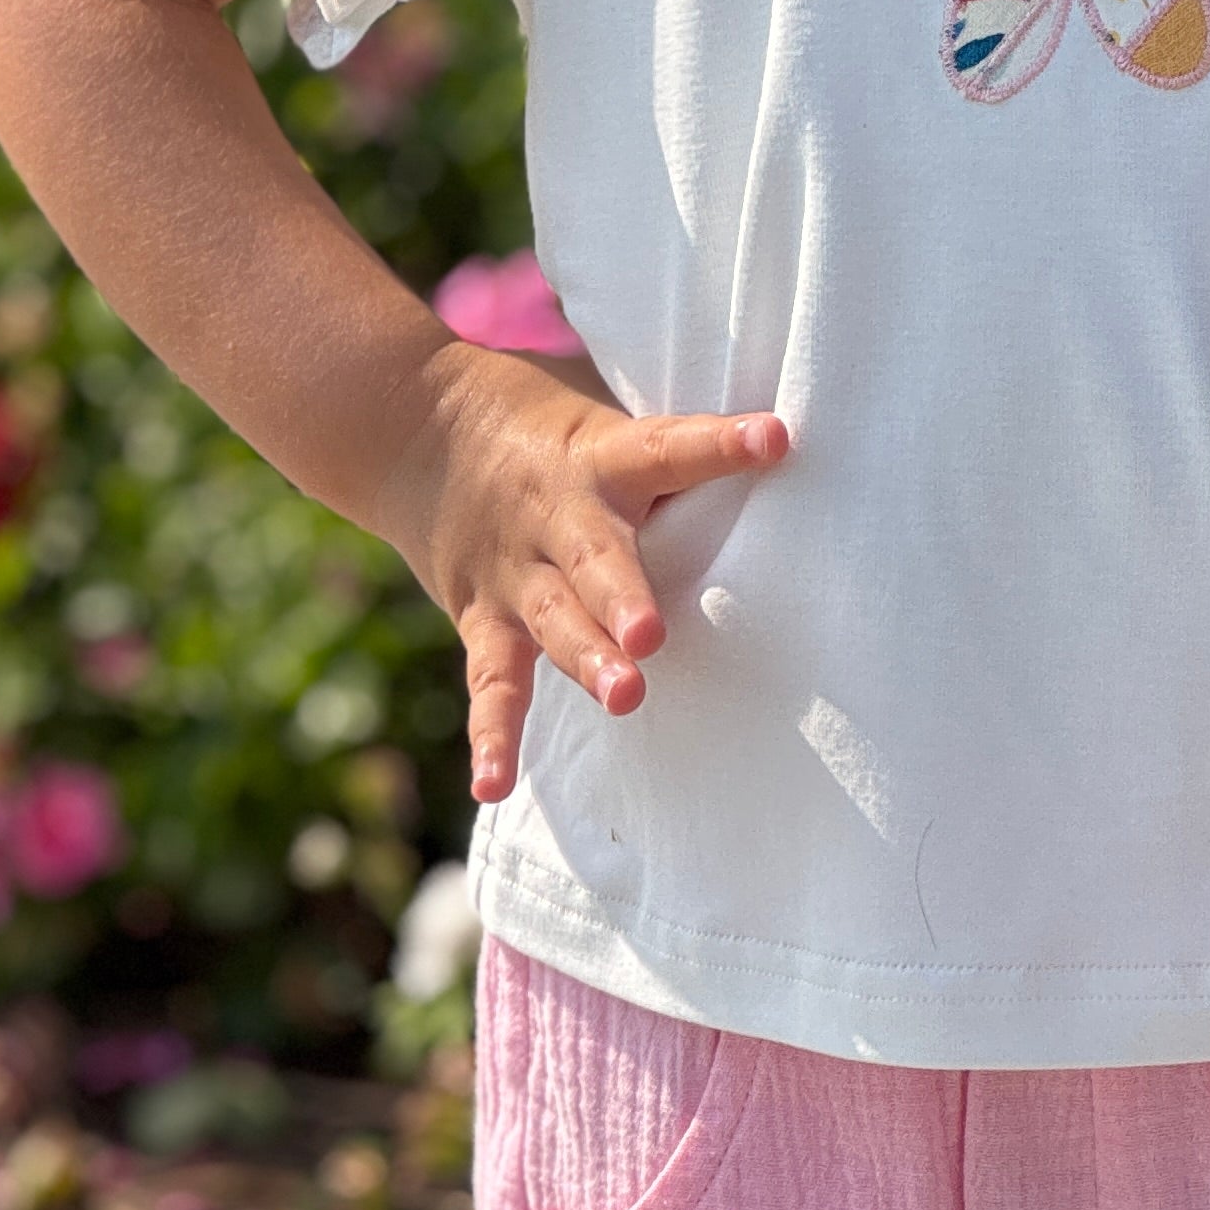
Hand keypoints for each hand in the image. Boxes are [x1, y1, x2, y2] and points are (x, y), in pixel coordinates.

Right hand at [377, 346, 789, 800]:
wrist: (420, 428)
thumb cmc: (553, 434)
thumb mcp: (607, 423)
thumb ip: (676, 458)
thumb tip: (789, 458)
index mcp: (600, 458)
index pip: (667, 446)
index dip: (719, 443)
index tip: (773, 438)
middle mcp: (555, 516)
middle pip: (594, 556)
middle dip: (623, 598)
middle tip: (652, 636)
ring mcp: (515, 572)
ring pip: (551, 620)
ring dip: (586, 660)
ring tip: (624, 696)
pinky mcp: (484, 619)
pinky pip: (492, 682)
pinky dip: (493, 736)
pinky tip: (494, 785)